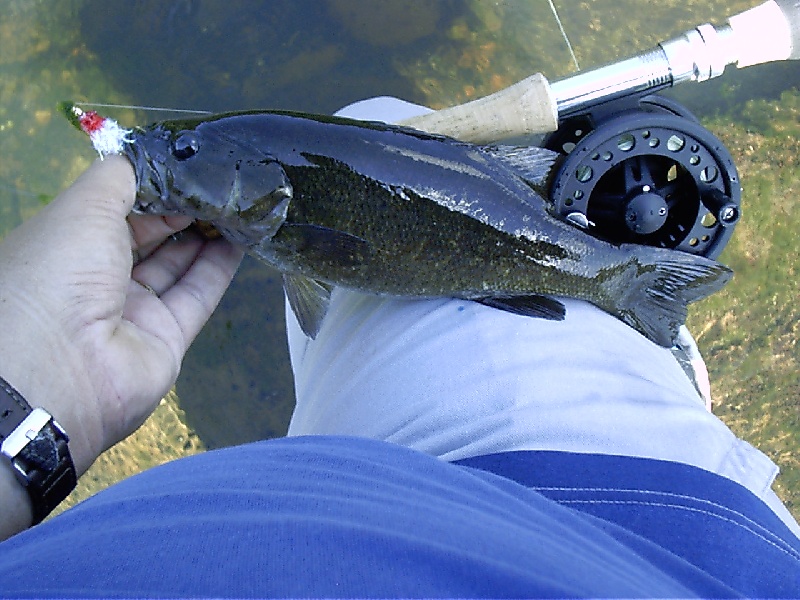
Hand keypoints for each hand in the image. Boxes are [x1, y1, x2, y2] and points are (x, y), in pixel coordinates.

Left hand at [0, 155, 241, 478]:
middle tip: (223, 182)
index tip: (189, 167)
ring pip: (177, 265)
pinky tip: (243, 237)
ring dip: (206, 233)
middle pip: (149, 237)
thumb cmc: (62, 270)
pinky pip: (197, 294)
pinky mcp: (168, 338)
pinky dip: (220, 266)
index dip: (152, 189)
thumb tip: (155, 161)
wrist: (63, 366)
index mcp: (68, 245)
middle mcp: (98, 278)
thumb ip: (121, 177)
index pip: (116, 211)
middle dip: (183, 209)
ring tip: (241, 203)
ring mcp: (133, 311)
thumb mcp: (84, 206)